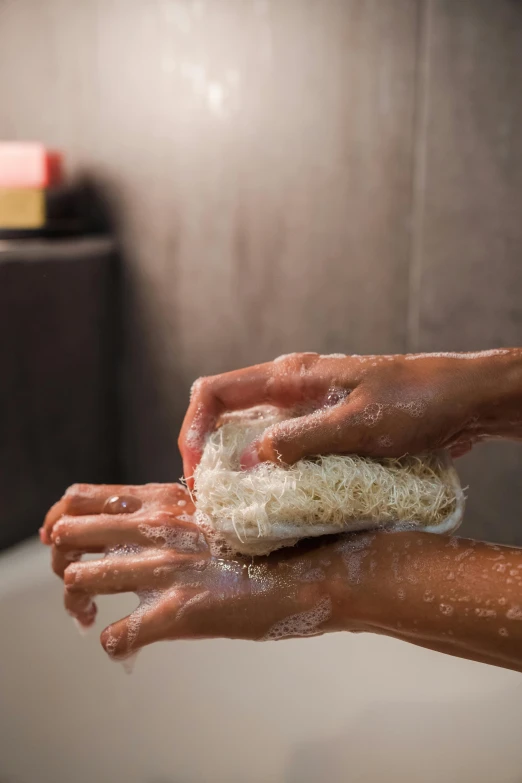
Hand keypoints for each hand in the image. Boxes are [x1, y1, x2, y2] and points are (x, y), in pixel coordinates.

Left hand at [41, 483, 349, 657]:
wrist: (320, 565)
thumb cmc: (279, 537)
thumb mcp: (223, 510)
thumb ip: (184, 514)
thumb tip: (161, 527)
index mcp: (167, 500)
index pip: (86, 498)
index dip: (64, 519)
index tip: (61, 537)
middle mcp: (158, 528)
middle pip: (73, 535)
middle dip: (61, 559)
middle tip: (75, 582)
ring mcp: (166, 569)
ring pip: (85, 579)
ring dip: (80, 600)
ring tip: (88, 614)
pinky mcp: (180, 611)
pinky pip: (120, 636)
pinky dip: (116, 643)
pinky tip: (128, 644)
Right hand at [180, 351, 513, 485]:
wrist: (462, 399)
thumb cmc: (418, 402)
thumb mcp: (360, 424)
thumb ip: (304, 438)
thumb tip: (250, 457)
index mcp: (291, 377)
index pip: (216, 391)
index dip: (193, 428)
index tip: (195, 472)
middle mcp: (291, 389)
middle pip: (227, 414)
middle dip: (210, 453)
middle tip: (213, 499)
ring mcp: (307, 408)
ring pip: (252, 433)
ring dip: (238, 466)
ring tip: (238, 507)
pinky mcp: (324, 427)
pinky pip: (281, 447)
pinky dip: (269, 472)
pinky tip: (277, 500)